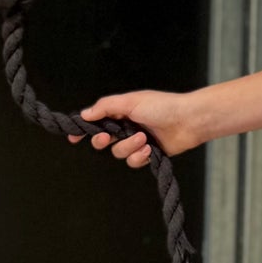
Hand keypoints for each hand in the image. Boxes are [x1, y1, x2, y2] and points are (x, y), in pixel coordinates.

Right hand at [67, 90, 204, 167]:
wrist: (189, 120)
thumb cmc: (163, 106)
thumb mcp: (131, 101)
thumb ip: (106, 107)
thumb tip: (85, 114)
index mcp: (120, 112)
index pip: (96, 121)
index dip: (83, 129)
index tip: (73, 136)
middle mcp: (126, 127)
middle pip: (103, 140)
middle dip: (102, 140)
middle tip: (107, 137)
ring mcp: (137, 141)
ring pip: (118, 152)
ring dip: (129, 147)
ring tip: (143, 139)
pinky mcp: (148, 154)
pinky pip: (133, 161)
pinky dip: (139, 156)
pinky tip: (150, 149)